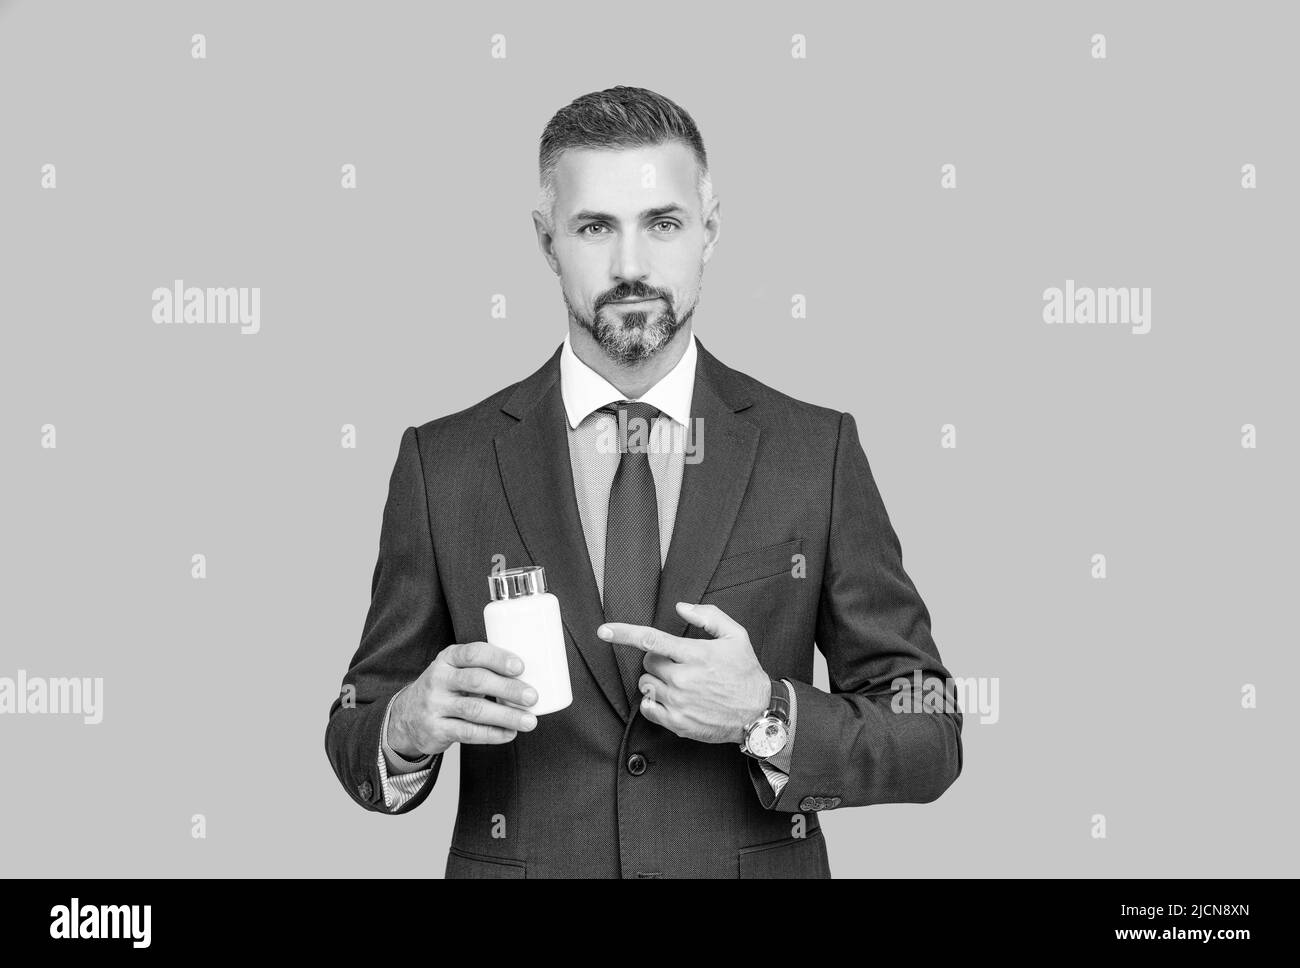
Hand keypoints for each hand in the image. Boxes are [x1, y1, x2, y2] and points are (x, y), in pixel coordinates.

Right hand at [388, 642, 538, 757]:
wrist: (407, 715)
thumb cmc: (446, 687)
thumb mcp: (456, 669)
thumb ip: (484, 668)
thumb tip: (531, 675)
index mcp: (448, 658)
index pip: (473, 653)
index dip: (498, 658)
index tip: (521, 666)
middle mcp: (438, 679)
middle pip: (476, 681)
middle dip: (508, 689)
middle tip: (533, 696)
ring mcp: (435, 705)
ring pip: (474, 710)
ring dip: (506, 715)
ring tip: (530, 721)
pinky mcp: (436, 729)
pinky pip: (468, 733)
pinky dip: (493, 734)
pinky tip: (510, 733)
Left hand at [598, 601, 769, 743]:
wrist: (757, 713)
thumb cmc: (745, 673)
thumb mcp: (736, 636)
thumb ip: (708, 616)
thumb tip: (681, 607)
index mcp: (696, 655)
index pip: (652, 640)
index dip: (624, 633)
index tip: (604, 630)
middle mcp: (684, 679)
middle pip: (648, 661)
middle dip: (658, 658)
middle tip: (679, 663)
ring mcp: (679, 703)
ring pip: (646, 683)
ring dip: (656, 680)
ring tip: (680, 682)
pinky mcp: (677, 722)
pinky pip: (647, 707)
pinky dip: (653, 701)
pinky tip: (672, 698)